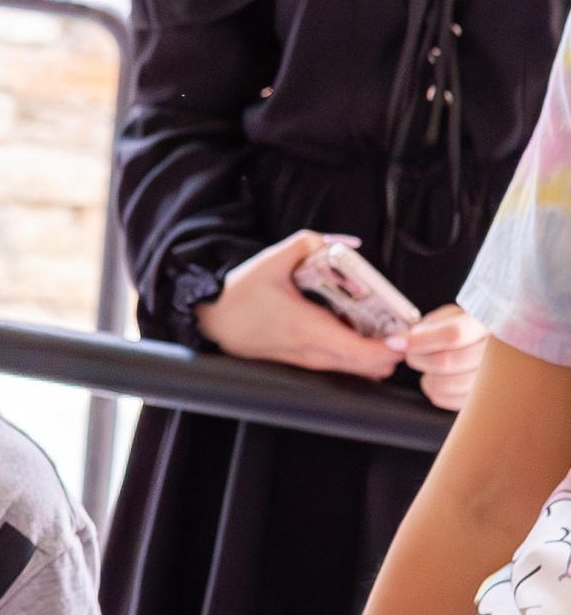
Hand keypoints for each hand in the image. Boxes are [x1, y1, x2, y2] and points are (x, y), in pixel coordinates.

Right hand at [199, 231, 404, 379]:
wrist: (210, 319)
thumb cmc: (239, 292)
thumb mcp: (273, 258)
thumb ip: (313, 243)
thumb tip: (349, 244)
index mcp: (306, 327)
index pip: (356, 350)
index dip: (386, 349)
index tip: (405, 338)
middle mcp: (308, 350)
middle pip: (362, 367)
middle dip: (389, 355)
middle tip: (403, 334)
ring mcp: (303, 361)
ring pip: (352, 371)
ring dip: (374, 359)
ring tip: (388, 338)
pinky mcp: (298, 363)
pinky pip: (337, 368)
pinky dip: (356, 361)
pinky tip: (363, 346)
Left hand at [402, 302, 487, 412]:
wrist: (490, 347)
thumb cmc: (467, 328)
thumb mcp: (452, 316)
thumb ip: (430, 325)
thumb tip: (405, 338)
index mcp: (488, 324)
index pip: (452, 335)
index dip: (419, 340)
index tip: (395, 342)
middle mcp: (497, 352)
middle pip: (445, 361)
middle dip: (418, 357)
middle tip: (412, 353)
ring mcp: (494, 379)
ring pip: (445, 384)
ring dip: (426, 376)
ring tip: (429, 365)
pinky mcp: (484, 399)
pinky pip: (447, 400)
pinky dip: (434, 391)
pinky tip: (439, 378)